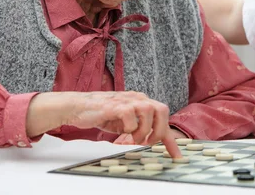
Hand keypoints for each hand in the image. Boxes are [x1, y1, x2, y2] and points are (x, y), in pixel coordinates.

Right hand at [26, 91, 180, 157]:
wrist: (78, 107)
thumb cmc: (101, 113)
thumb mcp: (124, 122)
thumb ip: (138, 126)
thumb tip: (150, 139)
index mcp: (141, 101)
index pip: (163, 118)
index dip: (170, 139)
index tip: (177, 156)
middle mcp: (137, 98)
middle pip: (162, 110)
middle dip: (158, 131)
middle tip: (146, 143)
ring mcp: (127, 100)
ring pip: (149, 112)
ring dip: (143, 131)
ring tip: (132, 138)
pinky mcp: (116, 105)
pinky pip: (131, 117)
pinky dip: (129, 128)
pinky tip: (120, 131)